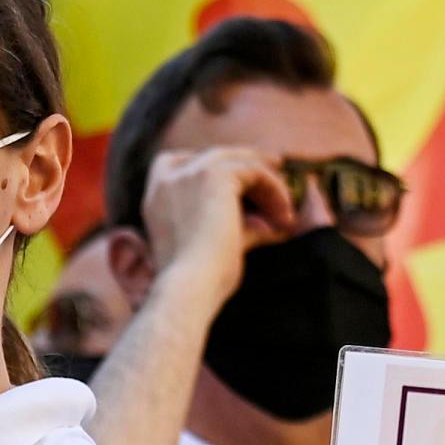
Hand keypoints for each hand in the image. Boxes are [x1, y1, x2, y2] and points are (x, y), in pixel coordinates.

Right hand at [140, 147, 294, 309]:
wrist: (190, 288)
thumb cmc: (202, 282)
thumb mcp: (217, 246)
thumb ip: (239, 228)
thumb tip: (269, 226)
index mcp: (157, 199)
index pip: (179, 163)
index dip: (213, 165)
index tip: (244, 176)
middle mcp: (166, 181)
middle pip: (212, 156)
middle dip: (245, 162)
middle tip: (275, 168)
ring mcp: (187, 174)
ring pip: (235, 161)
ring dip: (266, 180)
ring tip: (287, 202)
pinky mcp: (213, 175)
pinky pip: (254, 171)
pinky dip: (275, 190)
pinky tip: (285, 216)